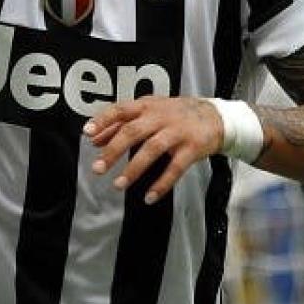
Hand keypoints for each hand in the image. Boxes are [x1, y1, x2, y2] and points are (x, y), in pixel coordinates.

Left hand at [83, 96, 223, 204]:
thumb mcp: (150, 112)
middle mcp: (162, 117)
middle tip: (97, 169)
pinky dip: (162, 184)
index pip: (122, 109)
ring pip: (152, 149)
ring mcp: (178, 132)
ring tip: (118, 185)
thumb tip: (94, 139)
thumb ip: (122, 124)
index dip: (104, 120)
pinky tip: (149, 197)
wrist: (216, 117)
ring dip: (134, 168)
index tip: (88, 134)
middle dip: (114, 151)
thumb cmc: (176, 115)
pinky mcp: (192, 148)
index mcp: (148, 106)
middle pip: (134, 131)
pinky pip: (175, 168)